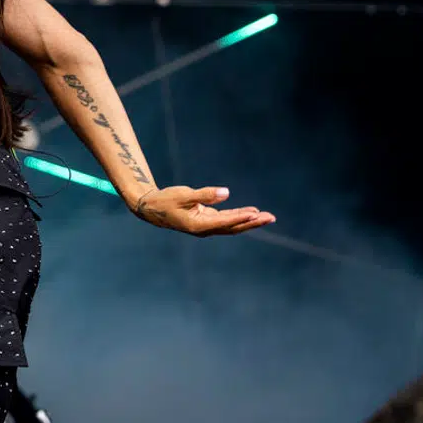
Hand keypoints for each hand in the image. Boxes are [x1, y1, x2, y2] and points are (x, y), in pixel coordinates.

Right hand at [131, 186, 275, 236]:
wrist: (152, 209)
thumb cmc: (165, 200)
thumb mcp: (182, 195)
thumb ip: (204, 194)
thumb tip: (226, 193)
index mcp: (198, 226)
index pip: (224, 222)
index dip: (240, 218)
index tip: (255, 214)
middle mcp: (205, 229)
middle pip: (233, 227)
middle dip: (253, 223)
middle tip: (270, 218)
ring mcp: (207, 226)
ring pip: (232, 225)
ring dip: (249, 220)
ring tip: (267, 216)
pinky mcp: (207, 220)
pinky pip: (227, 220)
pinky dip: (239, 216)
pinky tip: (251, 212)